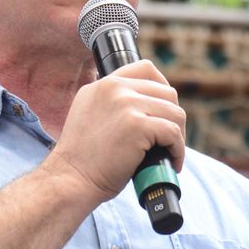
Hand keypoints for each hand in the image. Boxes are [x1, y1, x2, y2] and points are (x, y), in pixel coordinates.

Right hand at [44, 59, 184, 204]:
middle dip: (173, 117)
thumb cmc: (82, 159)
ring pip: (174, 112)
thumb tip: (142, 107)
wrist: (70, 179)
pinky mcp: (138, 126)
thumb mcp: (89, 115)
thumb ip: (111, 103)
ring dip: (178, 135)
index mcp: (103, 84)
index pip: (146, 69)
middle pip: (167, 92)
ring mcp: (126, 105)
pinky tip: (172, 162)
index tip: (164, 110)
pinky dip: (178, 149)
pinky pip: (173, 132)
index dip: (163, 88)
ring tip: (170, 153)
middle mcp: (115, 88)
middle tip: (168, 140)